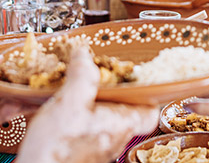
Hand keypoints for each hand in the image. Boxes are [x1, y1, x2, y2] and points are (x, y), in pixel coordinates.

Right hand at [16, 46, 158, 162]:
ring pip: (103, 120)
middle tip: (100, 76)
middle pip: (124, 112)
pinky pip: (85, 129)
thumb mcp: (70, 102)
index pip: (150, 111)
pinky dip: (76, 116)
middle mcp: (114, 138)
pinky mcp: (78, 152)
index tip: (138, 78)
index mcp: (121, 123)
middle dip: (113, 93)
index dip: (148, 95)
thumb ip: (82, 76)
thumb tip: (84, 54)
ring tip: (77, 88)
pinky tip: (60, 109)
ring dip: (92, 103)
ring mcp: (97, 147)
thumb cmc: (58, 147)